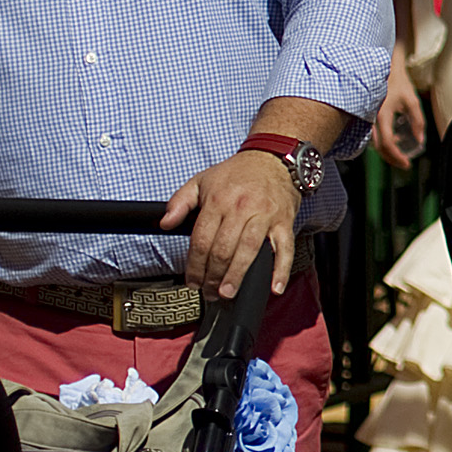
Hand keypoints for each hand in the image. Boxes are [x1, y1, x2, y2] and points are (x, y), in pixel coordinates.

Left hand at [163, 148, 299, 300]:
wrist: (274, 158)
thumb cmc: (238, 173)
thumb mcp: (201, 180)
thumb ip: (179, 202)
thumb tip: (165, 223)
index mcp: (219, 201)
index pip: (202, 240)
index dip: (194, 265)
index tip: (192, 281)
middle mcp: (242, 209)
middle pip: (224, 250)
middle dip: (213, 276)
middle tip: (209, 292)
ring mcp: (265, 216)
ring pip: (249, 251)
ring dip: (237, 276)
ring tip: (228, 293)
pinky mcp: (284, 222)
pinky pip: (285, 248)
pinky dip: (281, 269)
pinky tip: (275, 287)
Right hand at [375, 59, 427, 168]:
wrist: (385, 69)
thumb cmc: (398, 83)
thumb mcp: (412, 102)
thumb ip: (418, 121)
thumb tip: (420, 140)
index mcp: (382, 115)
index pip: (387, 143)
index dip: (396, 157)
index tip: (407, 163)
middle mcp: (370, 119)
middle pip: (379, 148)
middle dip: (392, 159)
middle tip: (404, 163)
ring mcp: (366, 118)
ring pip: (374, 143)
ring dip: (387, 152)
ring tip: (401, 154)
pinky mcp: (366, 117)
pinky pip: (372, 136)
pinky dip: (382, 142)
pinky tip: (394, 141)